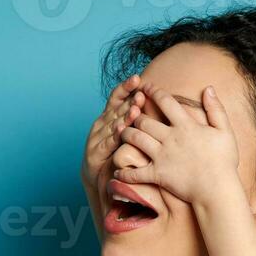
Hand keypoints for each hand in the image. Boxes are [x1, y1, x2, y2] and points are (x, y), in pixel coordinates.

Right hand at [81, 75, 145, 195]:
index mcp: (110, 116)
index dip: (126, 87)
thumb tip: (160, 103)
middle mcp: (102, 123)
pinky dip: (113, 137)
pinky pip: (106, 144)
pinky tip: (121, 131)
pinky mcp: (94, 153)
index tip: (137, 78)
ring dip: (123, 117)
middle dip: (128, 100)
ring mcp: (97, 137)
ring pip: (112, 124)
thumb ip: (138, 117)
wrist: (96, 177)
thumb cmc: (115, 151)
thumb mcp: (127, 131)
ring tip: (134, 110)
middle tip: (141, 94)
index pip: (117, 97)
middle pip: (116, 109)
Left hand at [113, 83, 239, 204]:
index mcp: (186, 125)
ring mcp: (161, 156)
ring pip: (135, 139)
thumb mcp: (225, 131)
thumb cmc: (224, 161)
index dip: (153, 91)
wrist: (217, 189)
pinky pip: (135, 172)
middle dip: (135, 114)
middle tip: (131, 113)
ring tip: (121, 132)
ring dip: (125, 134)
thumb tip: (208, 88)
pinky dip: (124, 173)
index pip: (165, 102)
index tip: (145, 87)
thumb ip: (216, 108)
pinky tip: (117, 172)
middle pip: (144, 120)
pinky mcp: (157, 174)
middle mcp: (170, 138)